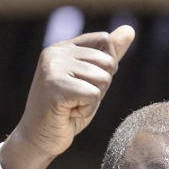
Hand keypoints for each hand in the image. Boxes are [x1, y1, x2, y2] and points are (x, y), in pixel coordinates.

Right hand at [0, 26, 135, 168]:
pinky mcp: (55, 86)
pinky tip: (69, 113)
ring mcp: (53, 68)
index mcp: (63, 47)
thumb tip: (130, 30)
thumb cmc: (67, 111)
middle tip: (77, 98)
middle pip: (108, 62)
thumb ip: (109, 56)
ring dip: (94, 100)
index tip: (87, 82)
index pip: (105, 40)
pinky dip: (86, 110)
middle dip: (101, 86)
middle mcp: (55, 52)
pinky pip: (93, 95)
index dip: (107, 66)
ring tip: (72, 105)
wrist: (39, 138)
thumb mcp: (92, 80)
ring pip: (103, 78)